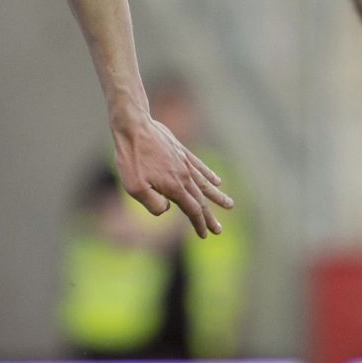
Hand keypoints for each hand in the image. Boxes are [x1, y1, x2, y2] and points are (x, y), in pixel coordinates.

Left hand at [112, 119, 233, 238]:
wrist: (134, 127)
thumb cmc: (132, 158)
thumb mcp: (135, 188)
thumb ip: (153, 204)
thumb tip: (167, 208)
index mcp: (174, 187)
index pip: (192, 210)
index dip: (199, 224)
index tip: (205, 235)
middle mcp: (184, 176)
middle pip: (201, 200)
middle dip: (209, 217)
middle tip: (219, 230)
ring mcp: (184, 162)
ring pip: (205, 183)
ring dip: (217, 196)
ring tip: (229, 205)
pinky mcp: (181, 151)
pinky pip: (199, 166)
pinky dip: (209, 175)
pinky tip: (217, 180)